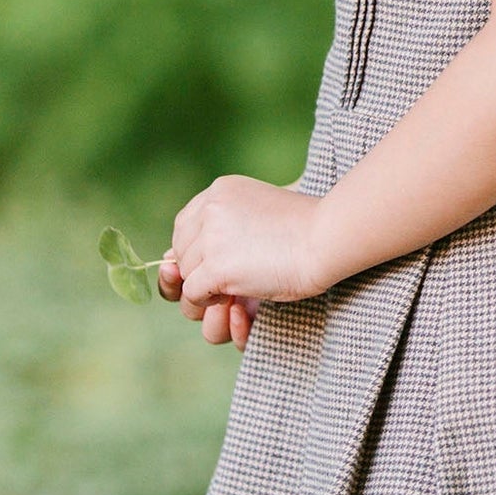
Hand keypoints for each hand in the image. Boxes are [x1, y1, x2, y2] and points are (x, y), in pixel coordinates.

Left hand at [156, 175, 328, 349]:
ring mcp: (210, 238)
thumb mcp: (257, 215)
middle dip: (200, 273)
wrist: (327, 238)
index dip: (197, 252)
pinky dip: (210, 303)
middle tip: (233, 281)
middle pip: (180, 253)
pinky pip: (193, 295)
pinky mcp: (216, 267)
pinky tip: (237, 298)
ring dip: (205, 292)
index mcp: (220, 191)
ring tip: (234, 292)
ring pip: (183, 277)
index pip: (185, 226)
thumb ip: (221, 230)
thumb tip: (169, 262)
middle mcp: (209, 209)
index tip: (221, 263)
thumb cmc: (305, 228)